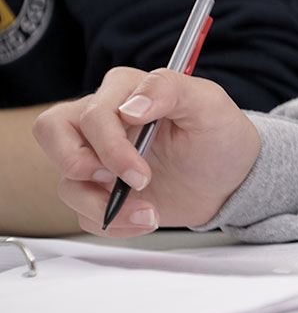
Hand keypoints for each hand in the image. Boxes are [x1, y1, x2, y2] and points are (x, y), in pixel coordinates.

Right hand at [32, 67, 259, 236]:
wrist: (232, 179)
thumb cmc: (221, 135)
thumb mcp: (209, 103)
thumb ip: (170, 89)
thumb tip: (129, 106)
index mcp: (124, 90)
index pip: (92, 113)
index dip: (110, 146)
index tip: (142, 172)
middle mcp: (102, 120)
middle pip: (51, 132)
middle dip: (81, 166)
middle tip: (125, 182)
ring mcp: (98, 158)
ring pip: (65, 181)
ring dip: (102, 205)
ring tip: (149, 212)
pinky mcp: (101, 191)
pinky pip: (82, 212)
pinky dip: (113, 223)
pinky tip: (147, 218)